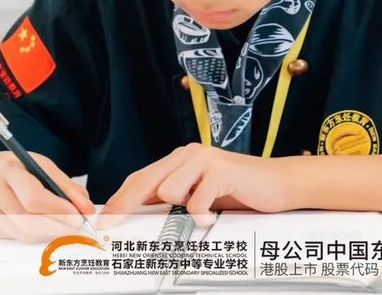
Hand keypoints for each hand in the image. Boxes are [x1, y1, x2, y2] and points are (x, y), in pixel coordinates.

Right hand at [0, 152, 94, 242]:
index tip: (79, 216)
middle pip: (29, 221)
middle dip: (59, 226)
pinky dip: (37, 234)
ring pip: (24, 233)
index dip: (58, 209)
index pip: (34, 197)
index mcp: (9, 170)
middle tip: (79, 227)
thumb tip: (86, 208)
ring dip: (50, 233)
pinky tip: (48, 227)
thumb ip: (66, 186)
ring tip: (67, 227)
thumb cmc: (16, 168)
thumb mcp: (41, 166)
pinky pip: (17, 237)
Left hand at [100, 143, 298, 225]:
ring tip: (199, 212)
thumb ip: (174, 198)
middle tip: (111, 227)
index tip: (104, 221)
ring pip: (168, 190)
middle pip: (146, 182)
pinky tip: (213, 214)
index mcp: (181, 159)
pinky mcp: (221, 170)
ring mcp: (205, 160)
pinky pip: (196, 201)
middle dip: (126, 207)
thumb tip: (138, 214)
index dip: (120, 200)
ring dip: (179, 210)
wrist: (277, 183)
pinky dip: (201, 215)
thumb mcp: (200, 194)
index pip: (141, 178)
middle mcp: (189, 154)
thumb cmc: (238, 190)